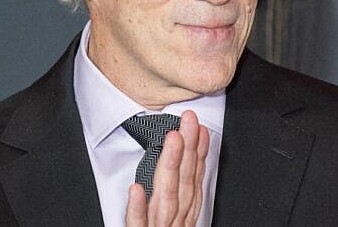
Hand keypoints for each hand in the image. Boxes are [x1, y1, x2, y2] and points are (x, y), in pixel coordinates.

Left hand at [125, 110, 209, 225]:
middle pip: (184, 180)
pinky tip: (136, 188)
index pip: (193, 179)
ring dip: (171, 165)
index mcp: (184, 215)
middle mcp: (176, 220)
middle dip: (189, 147)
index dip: (199, 152)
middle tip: (189, 120)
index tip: (201, 129)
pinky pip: (138, 223)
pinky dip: (139, 206)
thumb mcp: (176, 223)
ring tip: (173, 138)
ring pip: (167, 194)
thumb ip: (179, 201)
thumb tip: (184, 170)